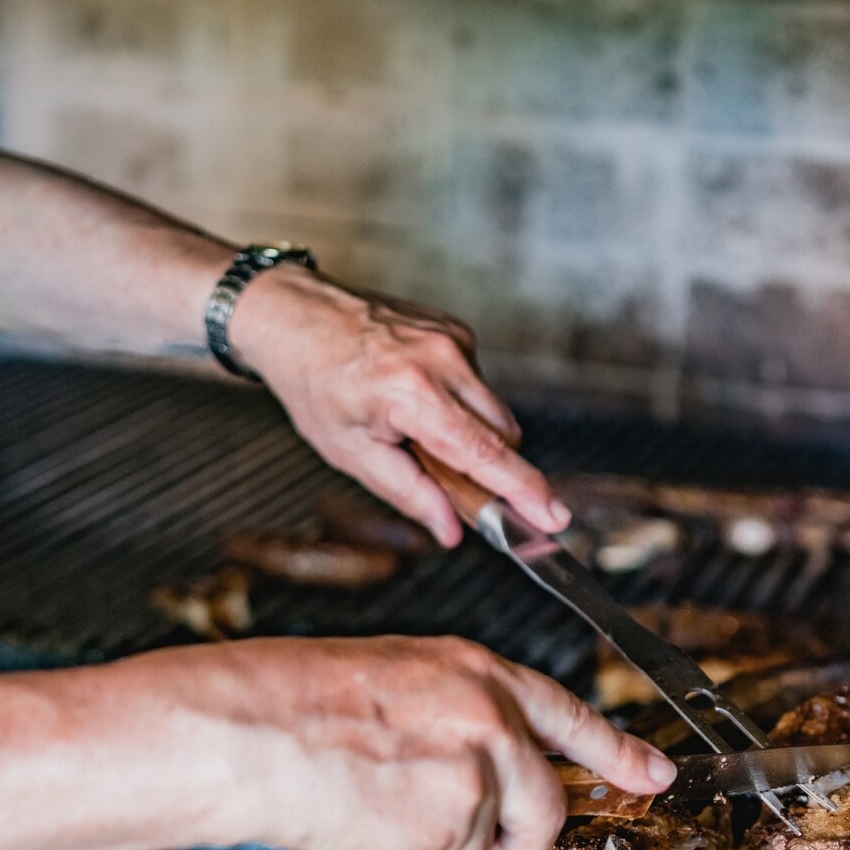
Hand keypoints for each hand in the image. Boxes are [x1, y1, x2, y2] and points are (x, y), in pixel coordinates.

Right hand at [180, 636, 673, 849]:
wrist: (251, 733)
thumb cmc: (305, 699)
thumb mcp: (406, 676)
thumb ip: (468, 713)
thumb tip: (502, 763)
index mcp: (481, 677)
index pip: (571, 719)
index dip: (618, 754)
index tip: (656, 777)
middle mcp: (492, 727)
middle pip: (546, 806)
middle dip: (516, 829)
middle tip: (452, 816)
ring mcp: (473, 785)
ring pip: (483, 846)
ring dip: (439, 841)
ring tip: (376, 798)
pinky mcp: (444, 839)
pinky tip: (361, 820)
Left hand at [231, 266, 568, 548]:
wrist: (295, 318)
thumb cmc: (314, 386)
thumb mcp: (350, 453)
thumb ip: (408, 493)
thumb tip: (452, 532)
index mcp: (411, 394)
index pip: (484, 454)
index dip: (524, 492)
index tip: (554, 518)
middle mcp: (441, 360)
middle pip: (502, 435)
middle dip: (488, 467)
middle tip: (446, 480)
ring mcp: (453, 339)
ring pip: (494, 411)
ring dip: (470, 434)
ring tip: (414, 429)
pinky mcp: (456, 329)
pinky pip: (478, 385)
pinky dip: (459, 404)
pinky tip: (416, 398)